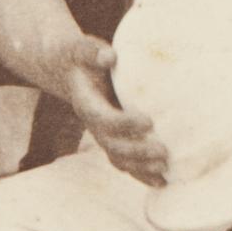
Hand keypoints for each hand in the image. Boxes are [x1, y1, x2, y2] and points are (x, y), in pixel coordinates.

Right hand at [53, 39, 166, 187]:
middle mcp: (93, 125)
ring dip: (141, 168)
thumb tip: (110, 57)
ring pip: (118, 159)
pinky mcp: (112, 140)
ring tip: (164, 170)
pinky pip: (125, 163)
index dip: (125, 123)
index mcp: (86, 104)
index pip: (104, 119)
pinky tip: (162, 181)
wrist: (67, 72)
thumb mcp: (81, 49)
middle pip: (112, 146)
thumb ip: (92, 51)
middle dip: (138, 152)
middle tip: (163, 151)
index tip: (150, 120)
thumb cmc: (80, 57)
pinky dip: (142, 175)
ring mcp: (102, 135)